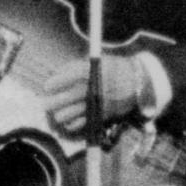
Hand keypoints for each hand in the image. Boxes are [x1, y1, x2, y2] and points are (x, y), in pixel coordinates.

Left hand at [42, 53, 158, 136]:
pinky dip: (72, 123)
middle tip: (46, 104)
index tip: (48, 86)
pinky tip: (69, 121)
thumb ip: (78, 66)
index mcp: (94, 72)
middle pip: (68, 97)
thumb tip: (58, 74)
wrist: (140, 83)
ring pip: (71, 113)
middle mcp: (95, 88)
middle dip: (53, 102)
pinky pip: (81, 123)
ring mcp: (98, 103)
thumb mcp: (100, 62)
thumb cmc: (115, 70)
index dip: (56, 82)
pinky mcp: (102, 115)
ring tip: (57, 113)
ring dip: (60, 114)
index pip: (70, 77)